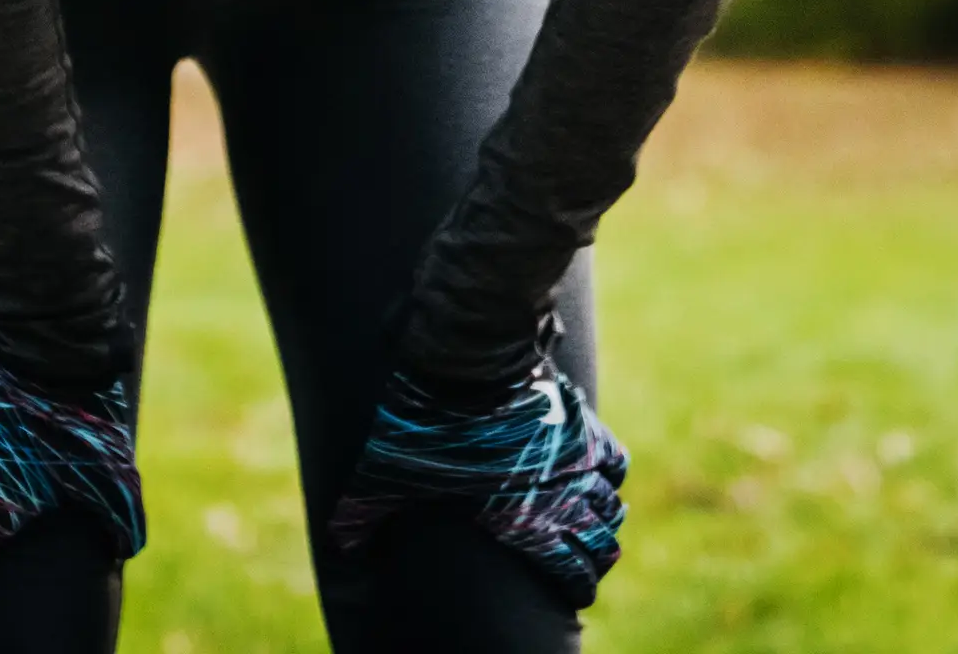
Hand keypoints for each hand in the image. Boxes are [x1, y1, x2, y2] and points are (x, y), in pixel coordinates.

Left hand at [329, 355, 629, 608]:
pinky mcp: (581, 421)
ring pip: (613, 504)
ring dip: (605, 517)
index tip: (575, 593)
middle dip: (597, 556)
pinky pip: (615, 458)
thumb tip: (342, 545)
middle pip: (604, 543)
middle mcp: (561, 496)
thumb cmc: (420, 428)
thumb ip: (364, 517)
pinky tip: (598, 473)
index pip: (574, 573)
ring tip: (594, 521)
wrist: (460, 364)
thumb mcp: (383, 477)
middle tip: (586, 559)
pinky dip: (611, 471)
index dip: (579, 587)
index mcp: (524, 522)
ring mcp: (576, 458)